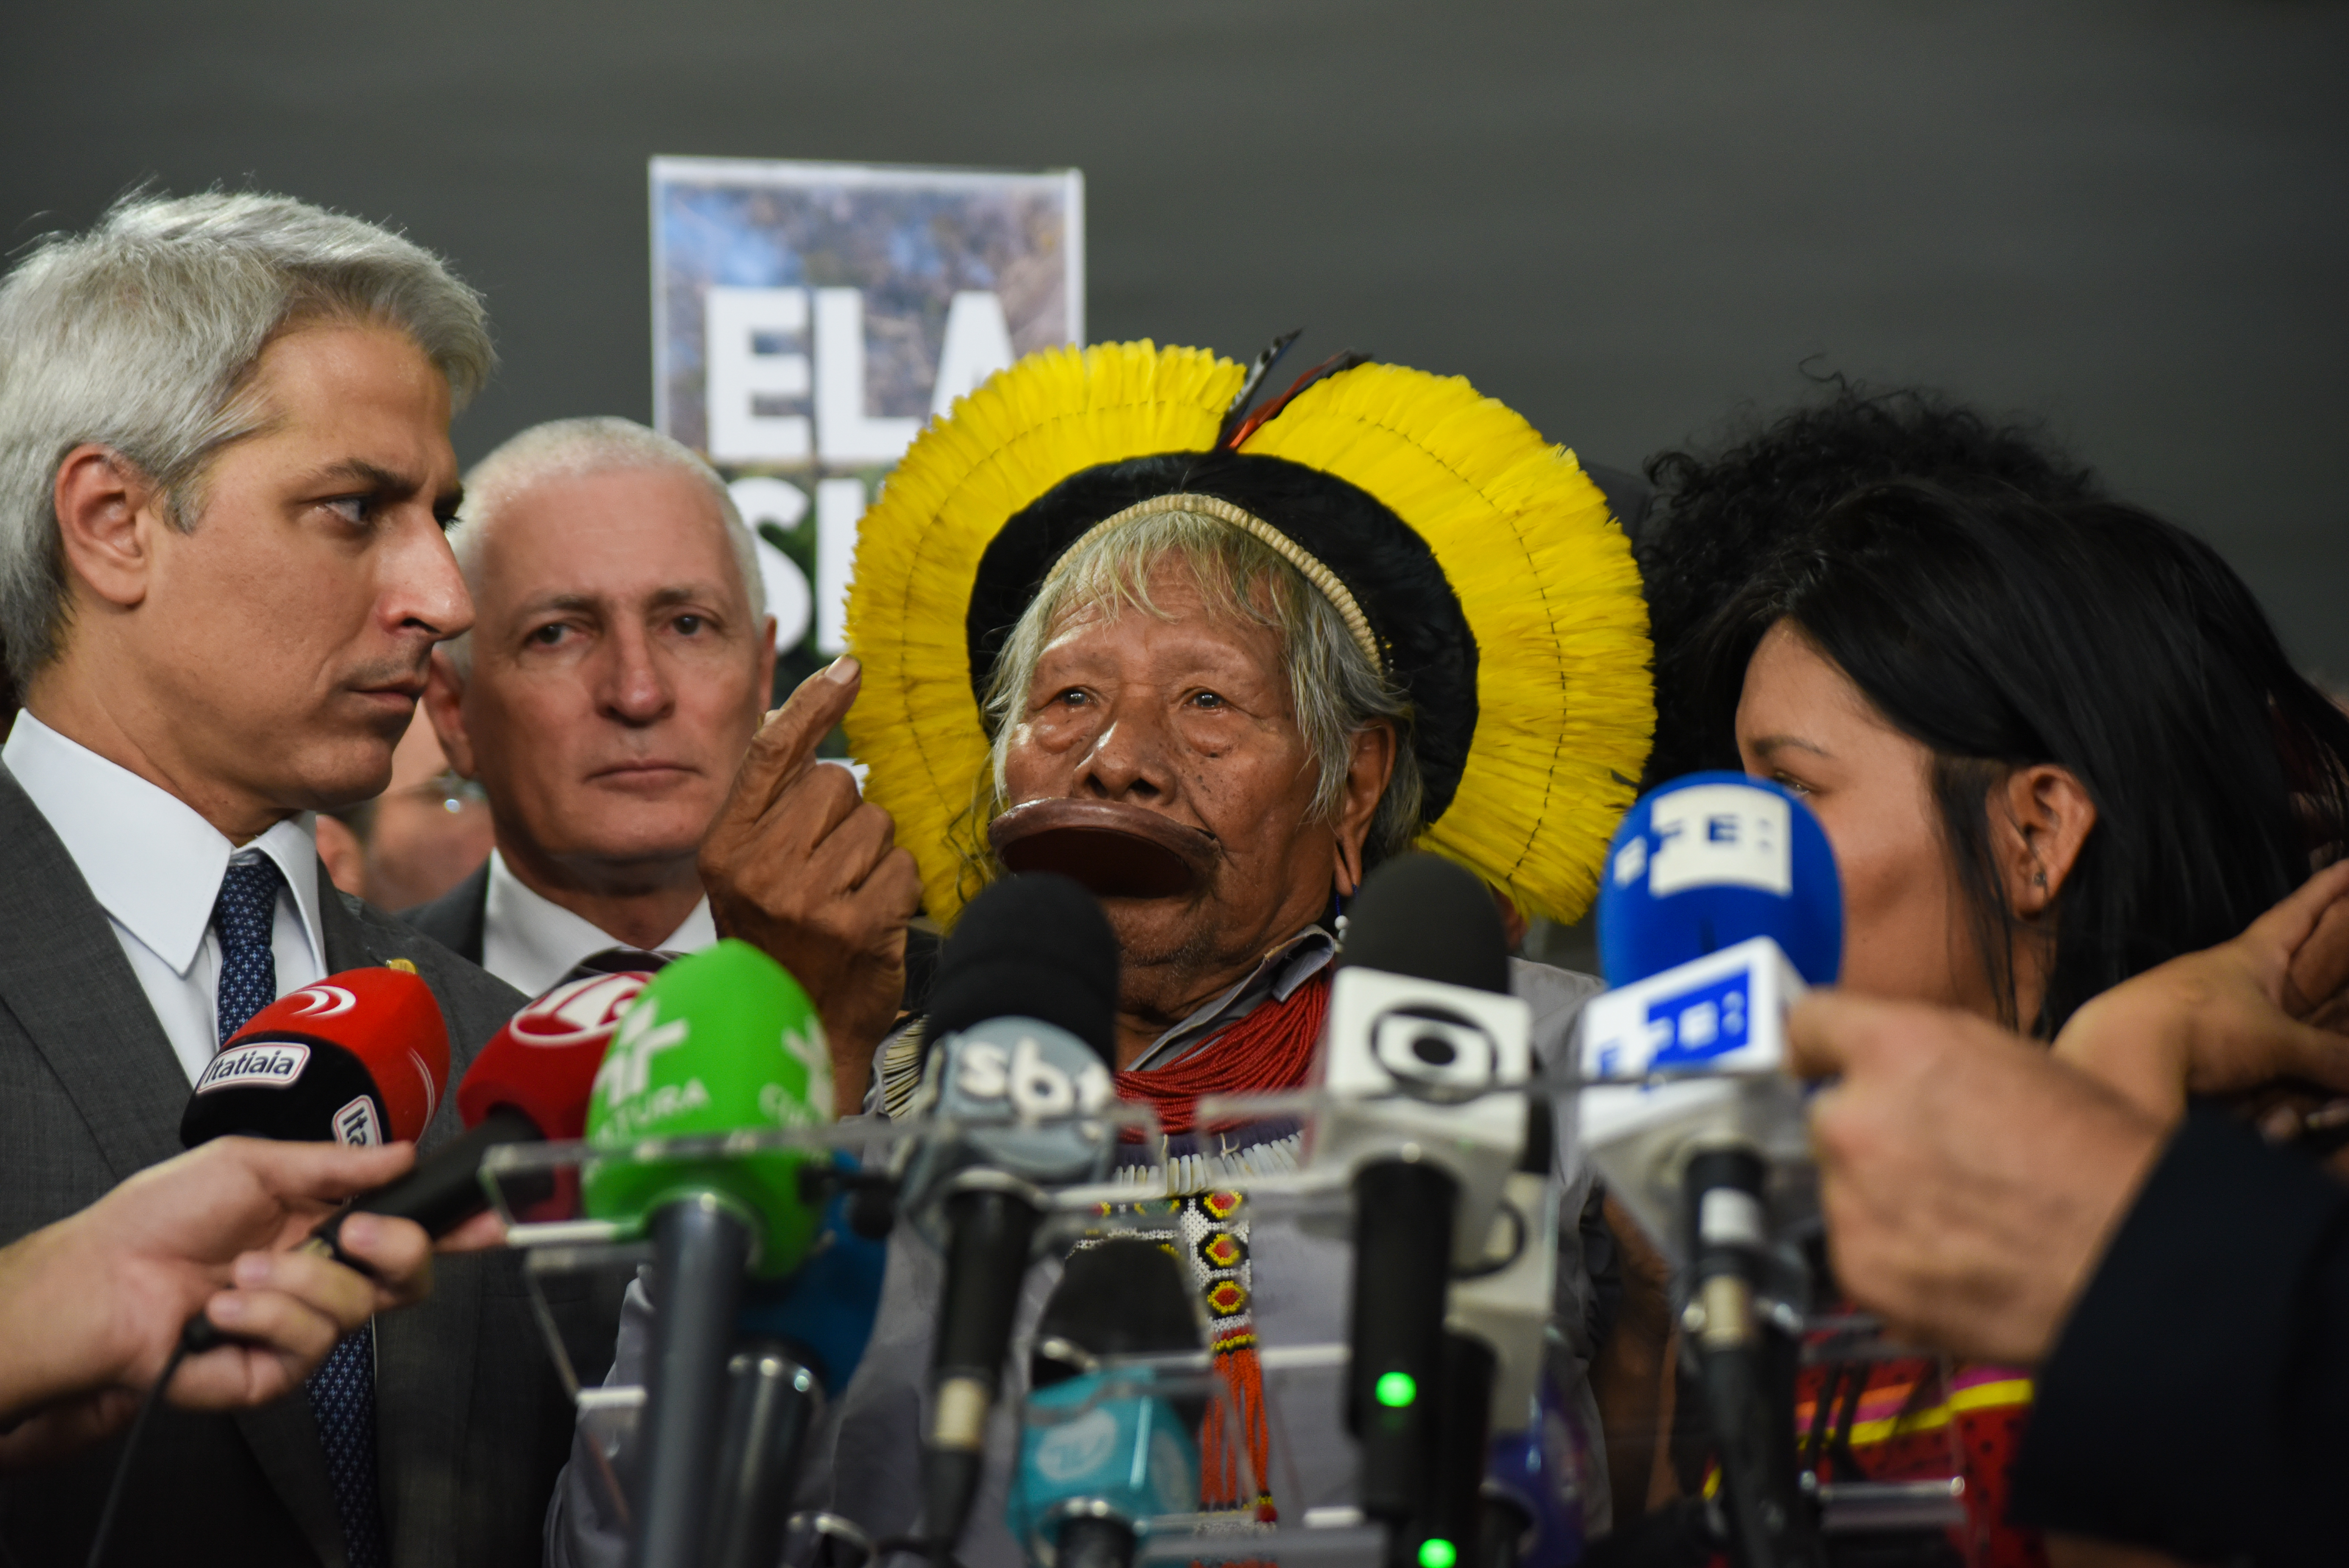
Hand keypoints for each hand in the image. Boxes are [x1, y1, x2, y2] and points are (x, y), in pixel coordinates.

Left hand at [0, 1139, 435, 1466]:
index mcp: (328, 1222)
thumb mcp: (252, 1163)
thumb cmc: (158, 1218)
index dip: (460, 1226)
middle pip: (410, 1277)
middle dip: (399, 1249)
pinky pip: (309, 1345)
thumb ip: (335, 1163)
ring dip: (299, 1282)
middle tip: (355, 1234)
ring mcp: (304, 1326)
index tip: (490, 1217)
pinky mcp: (277, 1371)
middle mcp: (325, 1276)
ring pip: (357, 1309)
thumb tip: (402, 1154)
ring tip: (242, 1270)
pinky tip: (225, 1309)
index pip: (411, 1228)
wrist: (101, 1281)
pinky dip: (265, 1318)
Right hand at [699, 656, 923, 1114]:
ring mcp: (807, 899)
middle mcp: (758, 868)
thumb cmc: (778, 940)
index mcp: (725, 846)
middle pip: (837, 784)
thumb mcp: (751, 868)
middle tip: (827, 870)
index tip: (851, 667)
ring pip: (876, 823)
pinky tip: (870, 921)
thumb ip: (776, 801)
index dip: (813, 704)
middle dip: (847, 819)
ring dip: (875, 856)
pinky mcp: (856, 926)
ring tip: (846, 899)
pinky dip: (898, 889)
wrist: (793, 1030)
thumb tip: (813, 707)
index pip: (771, 753)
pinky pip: (903, 867)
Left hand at [1790, 991, 2166, 1364]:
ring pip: (1840, 1187)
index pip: (1809, 1023)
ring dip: (1880, 1197)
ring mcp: (1850, 1200)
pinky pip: (1856, 1249)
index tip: (1819, 1060)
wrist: (2136, 1258)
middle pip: (1828, 1114)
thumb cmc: (2100, 1159)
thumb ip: (1928, 1058)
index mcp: (1898, 1048)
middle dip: (1870, 1132)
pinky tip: (1959, 1257)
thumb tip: (1885, 1068)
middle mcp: (1857, 1118)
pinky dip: (1893, 1255)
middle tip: (1938, 1159)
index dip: (1822, 1044)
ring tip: (1964, 1216)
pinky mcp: (1859, 1269)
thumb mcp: (2016, 1062)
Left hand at [2054, 860, 2348, 1127]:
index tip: (2348, 863)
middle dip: (2312, 948)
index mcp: (2249, 955)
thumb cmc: (2199, 1027)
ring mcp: (2198, 1005)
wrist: (2121, 1054)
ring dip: (2288, 1004)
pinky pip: (2235, 1041)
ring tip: (2322, 1008)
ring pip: (2257, 999)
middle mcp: (2222, 973)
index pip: (2297, 911)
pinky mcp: (2181, 1040)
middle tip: (2343, 935)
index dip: (2327, 888)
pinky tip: (2275, 1061)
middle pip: (2278, 953)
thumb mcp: (2275, 1041)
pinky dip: (2262, 1050)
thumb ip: (2326, 1056)